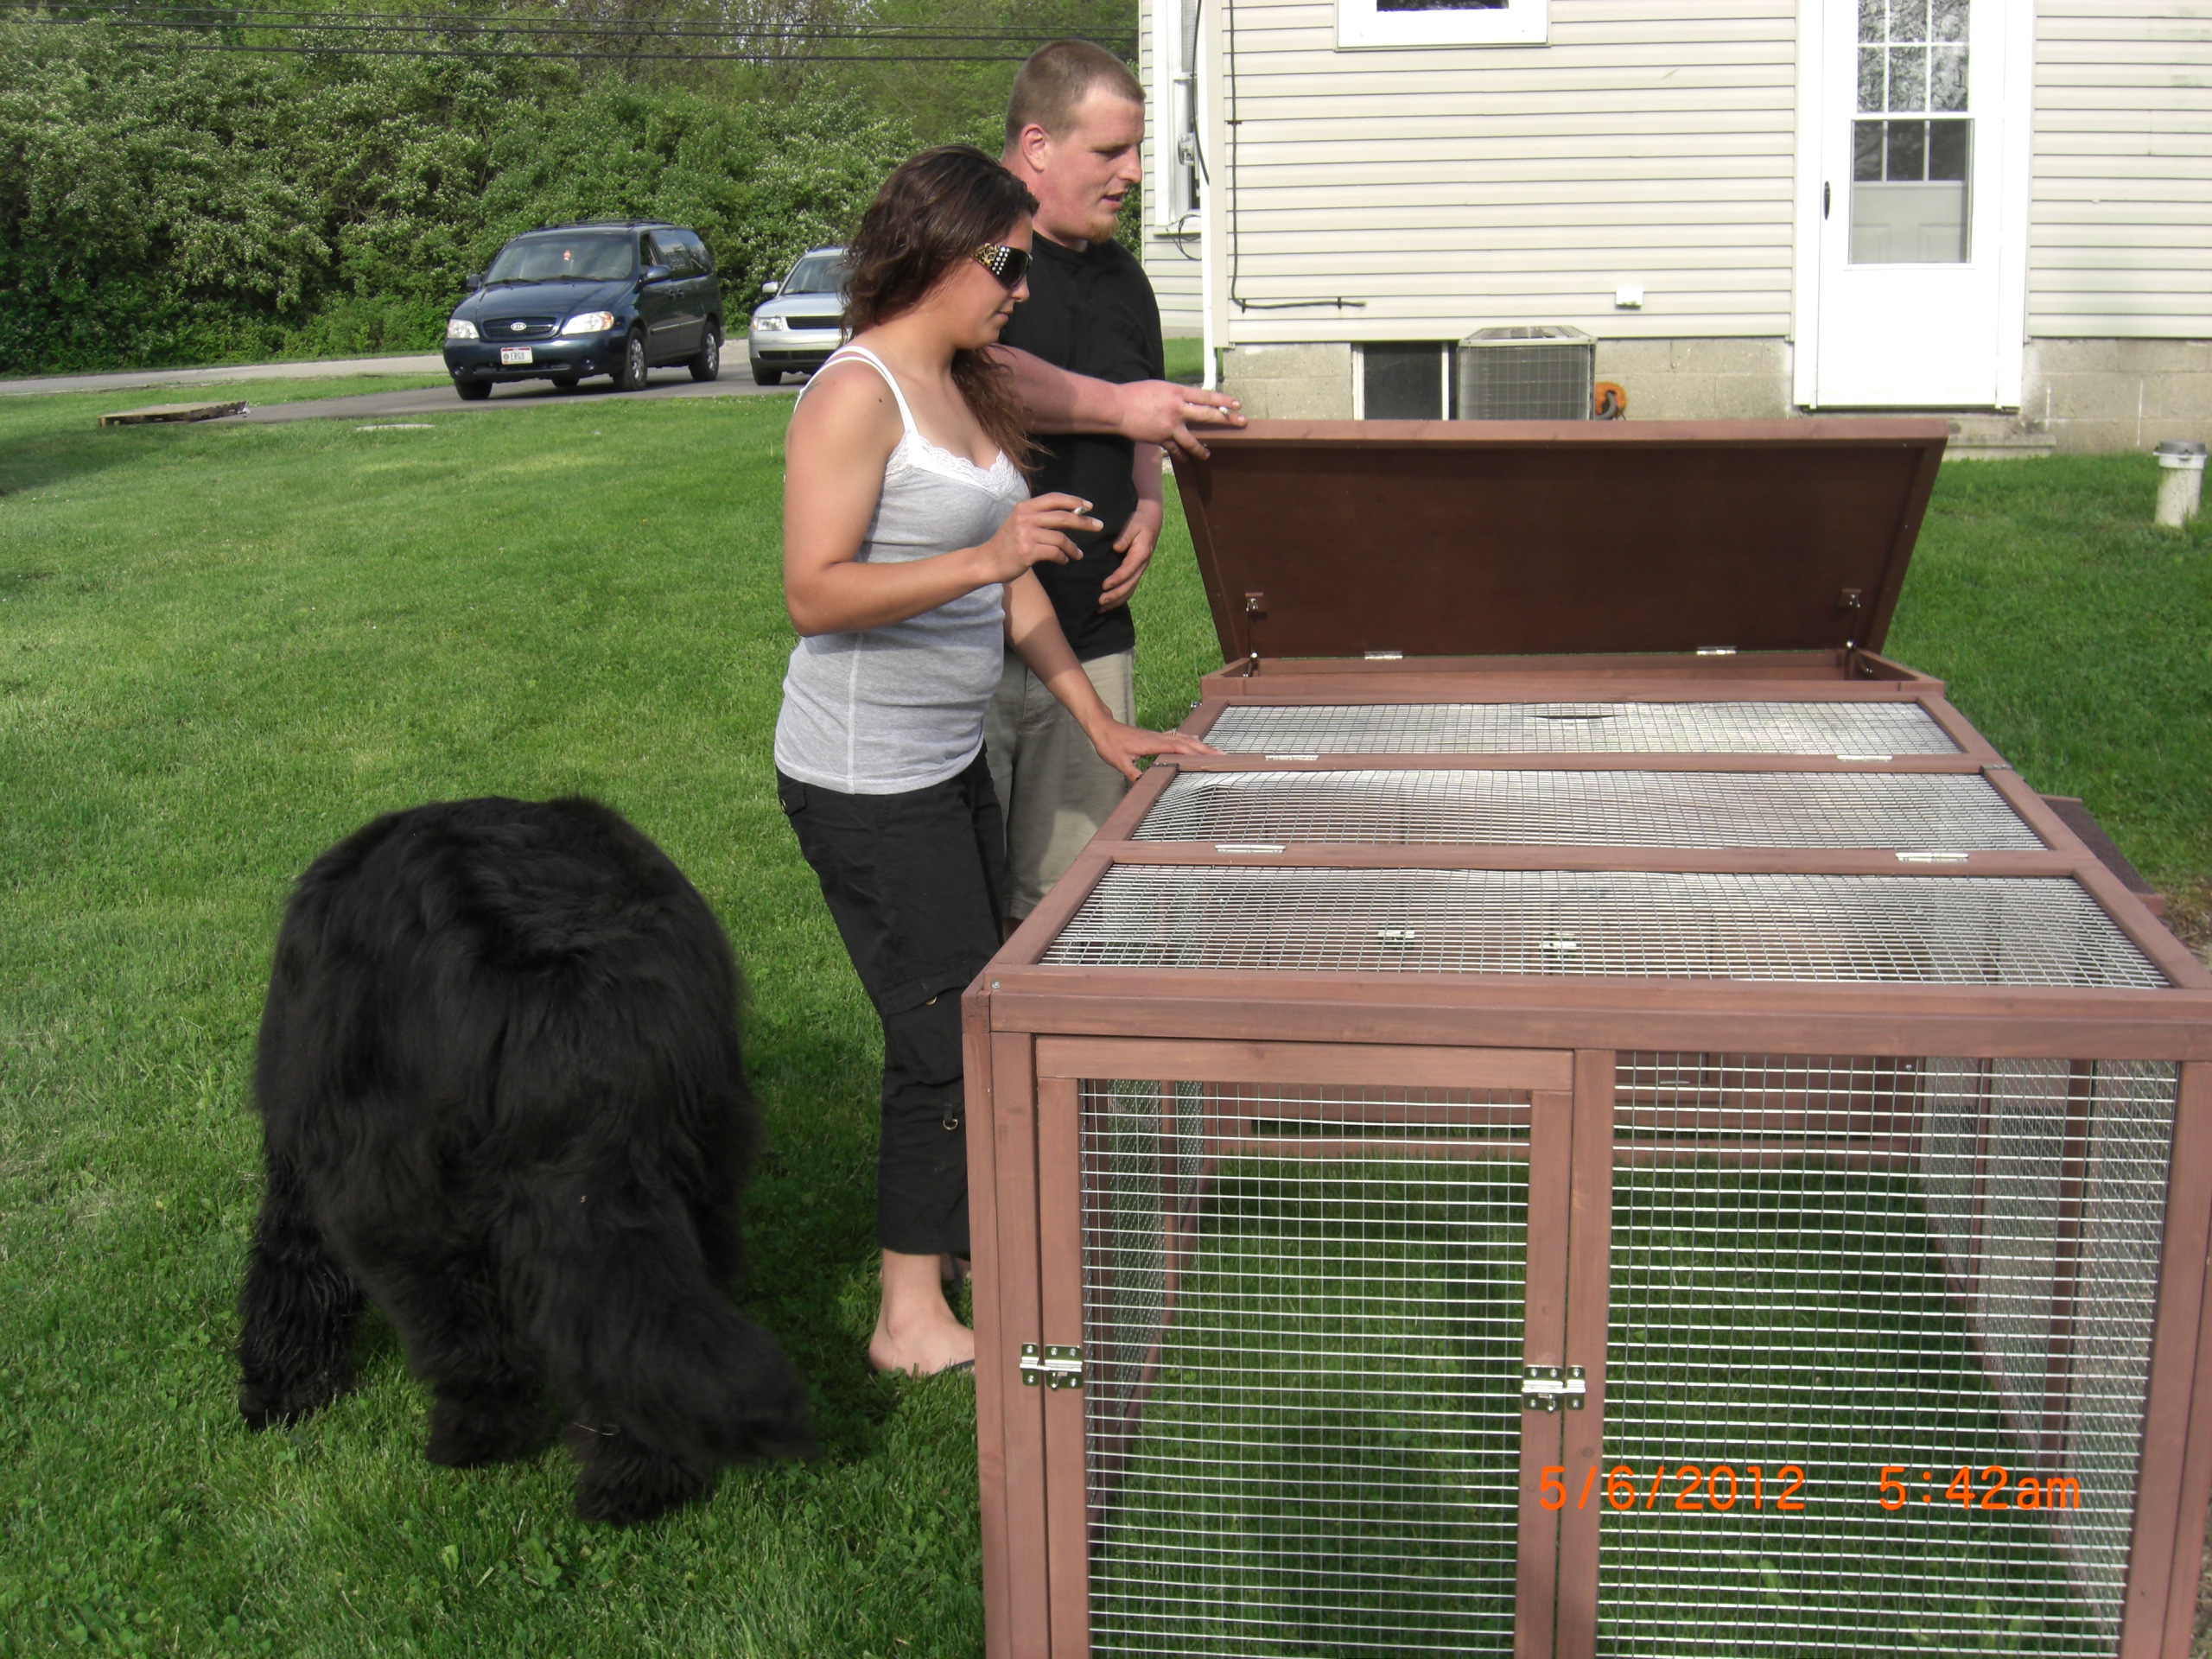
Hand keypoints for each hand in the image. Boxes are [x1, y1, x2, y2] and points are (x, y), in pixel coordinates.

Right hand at [972, 494, 1099, 584]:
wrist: (987, 562)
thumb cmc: (1007, 543)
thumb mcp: (1020, 522)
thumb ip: (1040, 517)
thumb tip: (1070, 516)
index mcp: (1024, 507)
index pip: (1054, 498)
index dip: (1074, 501)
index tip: (1088, 507)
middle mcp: (1025, 518)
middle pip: (1062, 517)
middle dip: (1083, 522)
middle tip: (1098, 526)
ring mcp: (1025, 535)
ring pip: (1060, 538)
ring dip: (1073, 547)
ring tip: (1078, 554)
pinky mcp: (1027, 552)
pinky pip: (1055, 553)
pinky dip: (1063, 557)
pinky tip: (1064, 560)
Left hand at [1084, 722, 1220, 784]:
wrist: (1102, 727)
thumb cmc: (1109, 743)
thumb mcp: (1119, 762)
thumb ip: (1132, 773)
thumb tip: (1144, 785)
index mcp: (1152, 744)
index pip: (1178, 748)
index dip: (1195, 752)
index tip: (1210, 757)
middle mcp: (1158, 738)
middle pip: (1187, 743)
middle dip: (1205, 749)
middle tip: (1222, 755)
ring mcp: (1157, 736)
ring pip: (1183, 739)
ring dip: (1199, 745)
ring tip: (1215, 751)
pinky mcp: (1154, 737)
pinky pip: (1176, 738)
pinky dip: (1188, 740)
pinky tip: (1194, 741)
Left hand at [1099, 498, 1161, 609]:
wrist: (1151, 520)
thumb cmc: (1139, 521)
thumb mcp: (1132, 524)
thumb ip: (1125, 536)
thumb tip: (1116, 547)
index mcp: (1141, 553)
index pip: (1128, 570)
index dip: (1117, 579)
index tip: (1104, 585)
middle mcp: (1142, 564)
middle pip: (1129, 584)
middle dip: (1115, 595)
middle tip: (1100, 602)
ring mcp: (1140, 569)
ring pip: (1130, 589)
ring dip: (1116, 600)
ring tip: (1101, 609)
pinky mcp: (1135, 571)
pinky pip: (1129, 587)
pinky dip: (1119, 597)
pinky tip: (1108, 604)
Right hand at [1115, 381, 1244, 459]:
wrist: (1117, 408)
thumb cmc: (1135, 394)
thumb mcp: (1159, 387)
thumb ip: (1175, 394)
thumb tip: (1186, 400)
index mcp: (1177, 392)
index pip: (1206, 396)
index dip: (1223, 400)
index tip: (1238, 404)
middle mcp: (1177, 408)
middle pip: (1207, 415)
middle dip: (1226, 419)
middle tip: (1241, 422)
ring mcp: (1170, 425)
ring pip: (1192, 440)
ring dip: (1202, 449)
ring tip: (1208, 454)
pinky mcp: (1161, 438)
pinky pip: (1175, 449)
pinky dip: (1181, 454)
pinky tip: (1185, 459)